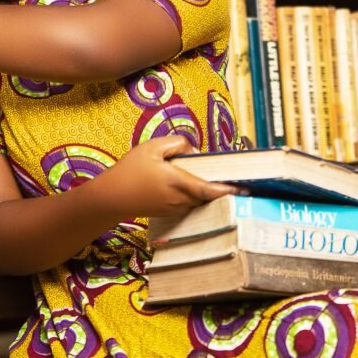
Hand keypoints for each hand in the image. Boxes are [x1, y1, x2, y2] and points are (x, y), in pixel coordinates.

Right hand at [95, 135, 244, 218]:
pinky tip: (187, 183)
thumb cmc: (130, 170)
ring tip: (208, 176)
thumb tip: (195, 151)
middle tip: (233, 177)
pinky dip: (194, 195)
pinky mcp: (170, 213)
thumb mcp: (152, 147)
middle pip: (208, 195)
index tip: (245, 187)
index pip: (210, 189)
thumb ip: (177, 144)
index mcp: (178, 182)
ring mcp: (175, 209)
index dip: (229, 189)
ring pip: (199, 200)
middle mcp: (180, 199)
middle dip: (220, 186)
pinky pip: (189, 203)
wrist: (112, 197)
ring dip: (206, 190)